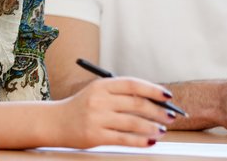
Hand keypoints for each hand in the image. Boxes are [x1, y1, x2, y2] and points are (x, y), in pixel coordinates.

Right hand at [54, 77, 175, 147]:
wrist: (55, 122)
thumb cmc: (82, 107)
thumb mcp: (98, 93)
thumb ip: (121, 95)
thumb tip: (154, 102)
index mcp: (102, 85)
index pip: (133, 84)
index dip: (153, 89)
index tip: (168, 96)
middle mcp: (99, 100)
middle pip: (136, 104)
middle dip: (158, 111)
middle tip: (171, 116)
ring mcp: (97, 118)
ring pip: (133, 122)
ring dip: (152, 127)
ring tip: (162, 130)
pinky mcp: (95, 136)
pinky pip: (124, 139)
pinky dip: (141, 140)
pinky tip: (150, 141)